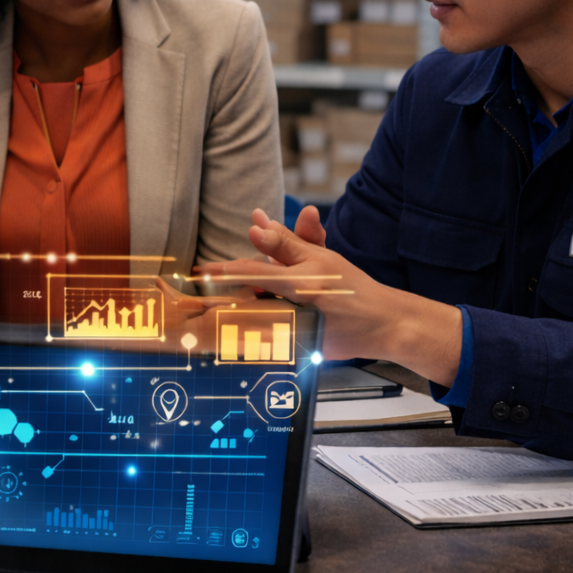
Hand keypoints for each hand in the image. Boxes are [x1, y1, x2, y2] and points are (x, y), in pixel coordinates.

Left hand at [195, 208, 462, 382]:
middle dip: (217, 302)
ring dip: (228, 324)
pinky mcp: (303, 350)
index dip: (224, 272)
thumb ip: (286, 242)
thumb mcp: (320, 258)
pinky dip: (247, 342)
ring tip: (200, 324)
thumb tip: (256, 222)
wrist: (383, 323)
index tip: (200, 272)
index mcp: (301, 280)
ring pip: (253, 327)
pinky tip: (227, 343)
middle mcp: (299, 306)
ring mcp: (300, 332)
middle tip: (188, 301)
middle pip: (246, 305)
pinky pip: (266, 346)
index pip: (253, 273)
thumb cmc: (351, 288)